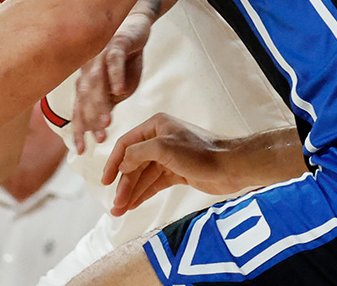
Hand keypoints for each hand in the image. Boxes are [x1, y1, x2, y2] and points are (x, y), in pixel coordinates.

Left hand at [69, 10, 150, 153]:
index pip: (79, 110)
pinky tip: (120, 90)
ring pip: (97, 82)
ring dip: (100, 102)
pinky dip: (115, 75)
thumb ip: (109, 102)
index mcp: (86, 82)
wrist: (135, 26)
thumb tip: (102, 120)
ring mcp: (99, 55)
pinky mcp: (115, 43)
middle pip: (86, 98)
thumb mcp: (119, 86)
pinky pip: (113, 60)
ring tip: (107, 121)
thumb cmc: (125, 59)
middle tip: (100, 138)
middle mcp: (87, 70)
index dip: (79, 130)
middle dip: (91, 120)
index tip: (80, 150)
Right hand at [101, 113, 238, 216]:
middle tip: (116, 205)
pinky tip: (133, 205)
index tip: (105, 182)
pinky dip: (143, 193)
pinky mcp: (177, 172)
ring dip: (131, 192)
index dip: (113, 163)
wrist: (231, 166)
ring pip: (143, 175)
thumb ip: (137, 153)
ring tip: (120, 210)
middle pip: (134, 163)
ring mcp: (168, 157)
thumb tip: (121, 163)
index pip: (126, 144)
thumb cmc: (199, 153)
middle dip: (123, 184)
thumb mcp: (163, 148)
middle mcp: (159, 139)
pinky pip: (154, 183)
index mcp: (155, 126)